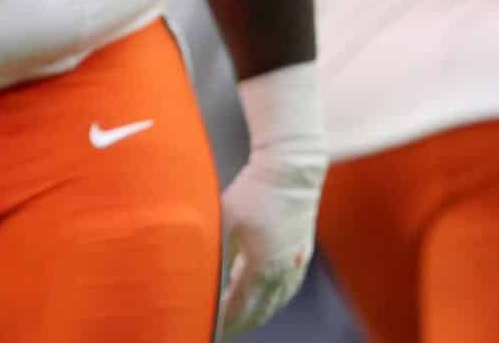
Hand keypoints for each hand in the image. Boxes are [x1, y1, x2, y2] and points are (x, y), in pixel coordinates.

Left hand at [216, 152, 320, 335]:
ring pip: (276, 303)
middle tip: (221, 331)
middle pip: (260, 312)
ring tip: (240, 321)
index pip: (239, 308)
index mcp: (261, 267)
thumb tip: (195, 272)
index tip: (209, 328)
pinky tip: (265, 299)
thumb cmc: (253, 193)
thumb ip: (213, 250)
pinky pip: (287, 289)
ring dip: (258, 315)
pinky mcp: (302, 255)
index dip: (224, 322)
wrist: (291, 172)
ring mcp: (295, 265)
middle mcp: (282, 272)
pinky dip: (273, 300)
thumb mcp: (224, 221)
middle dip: (240, 324)